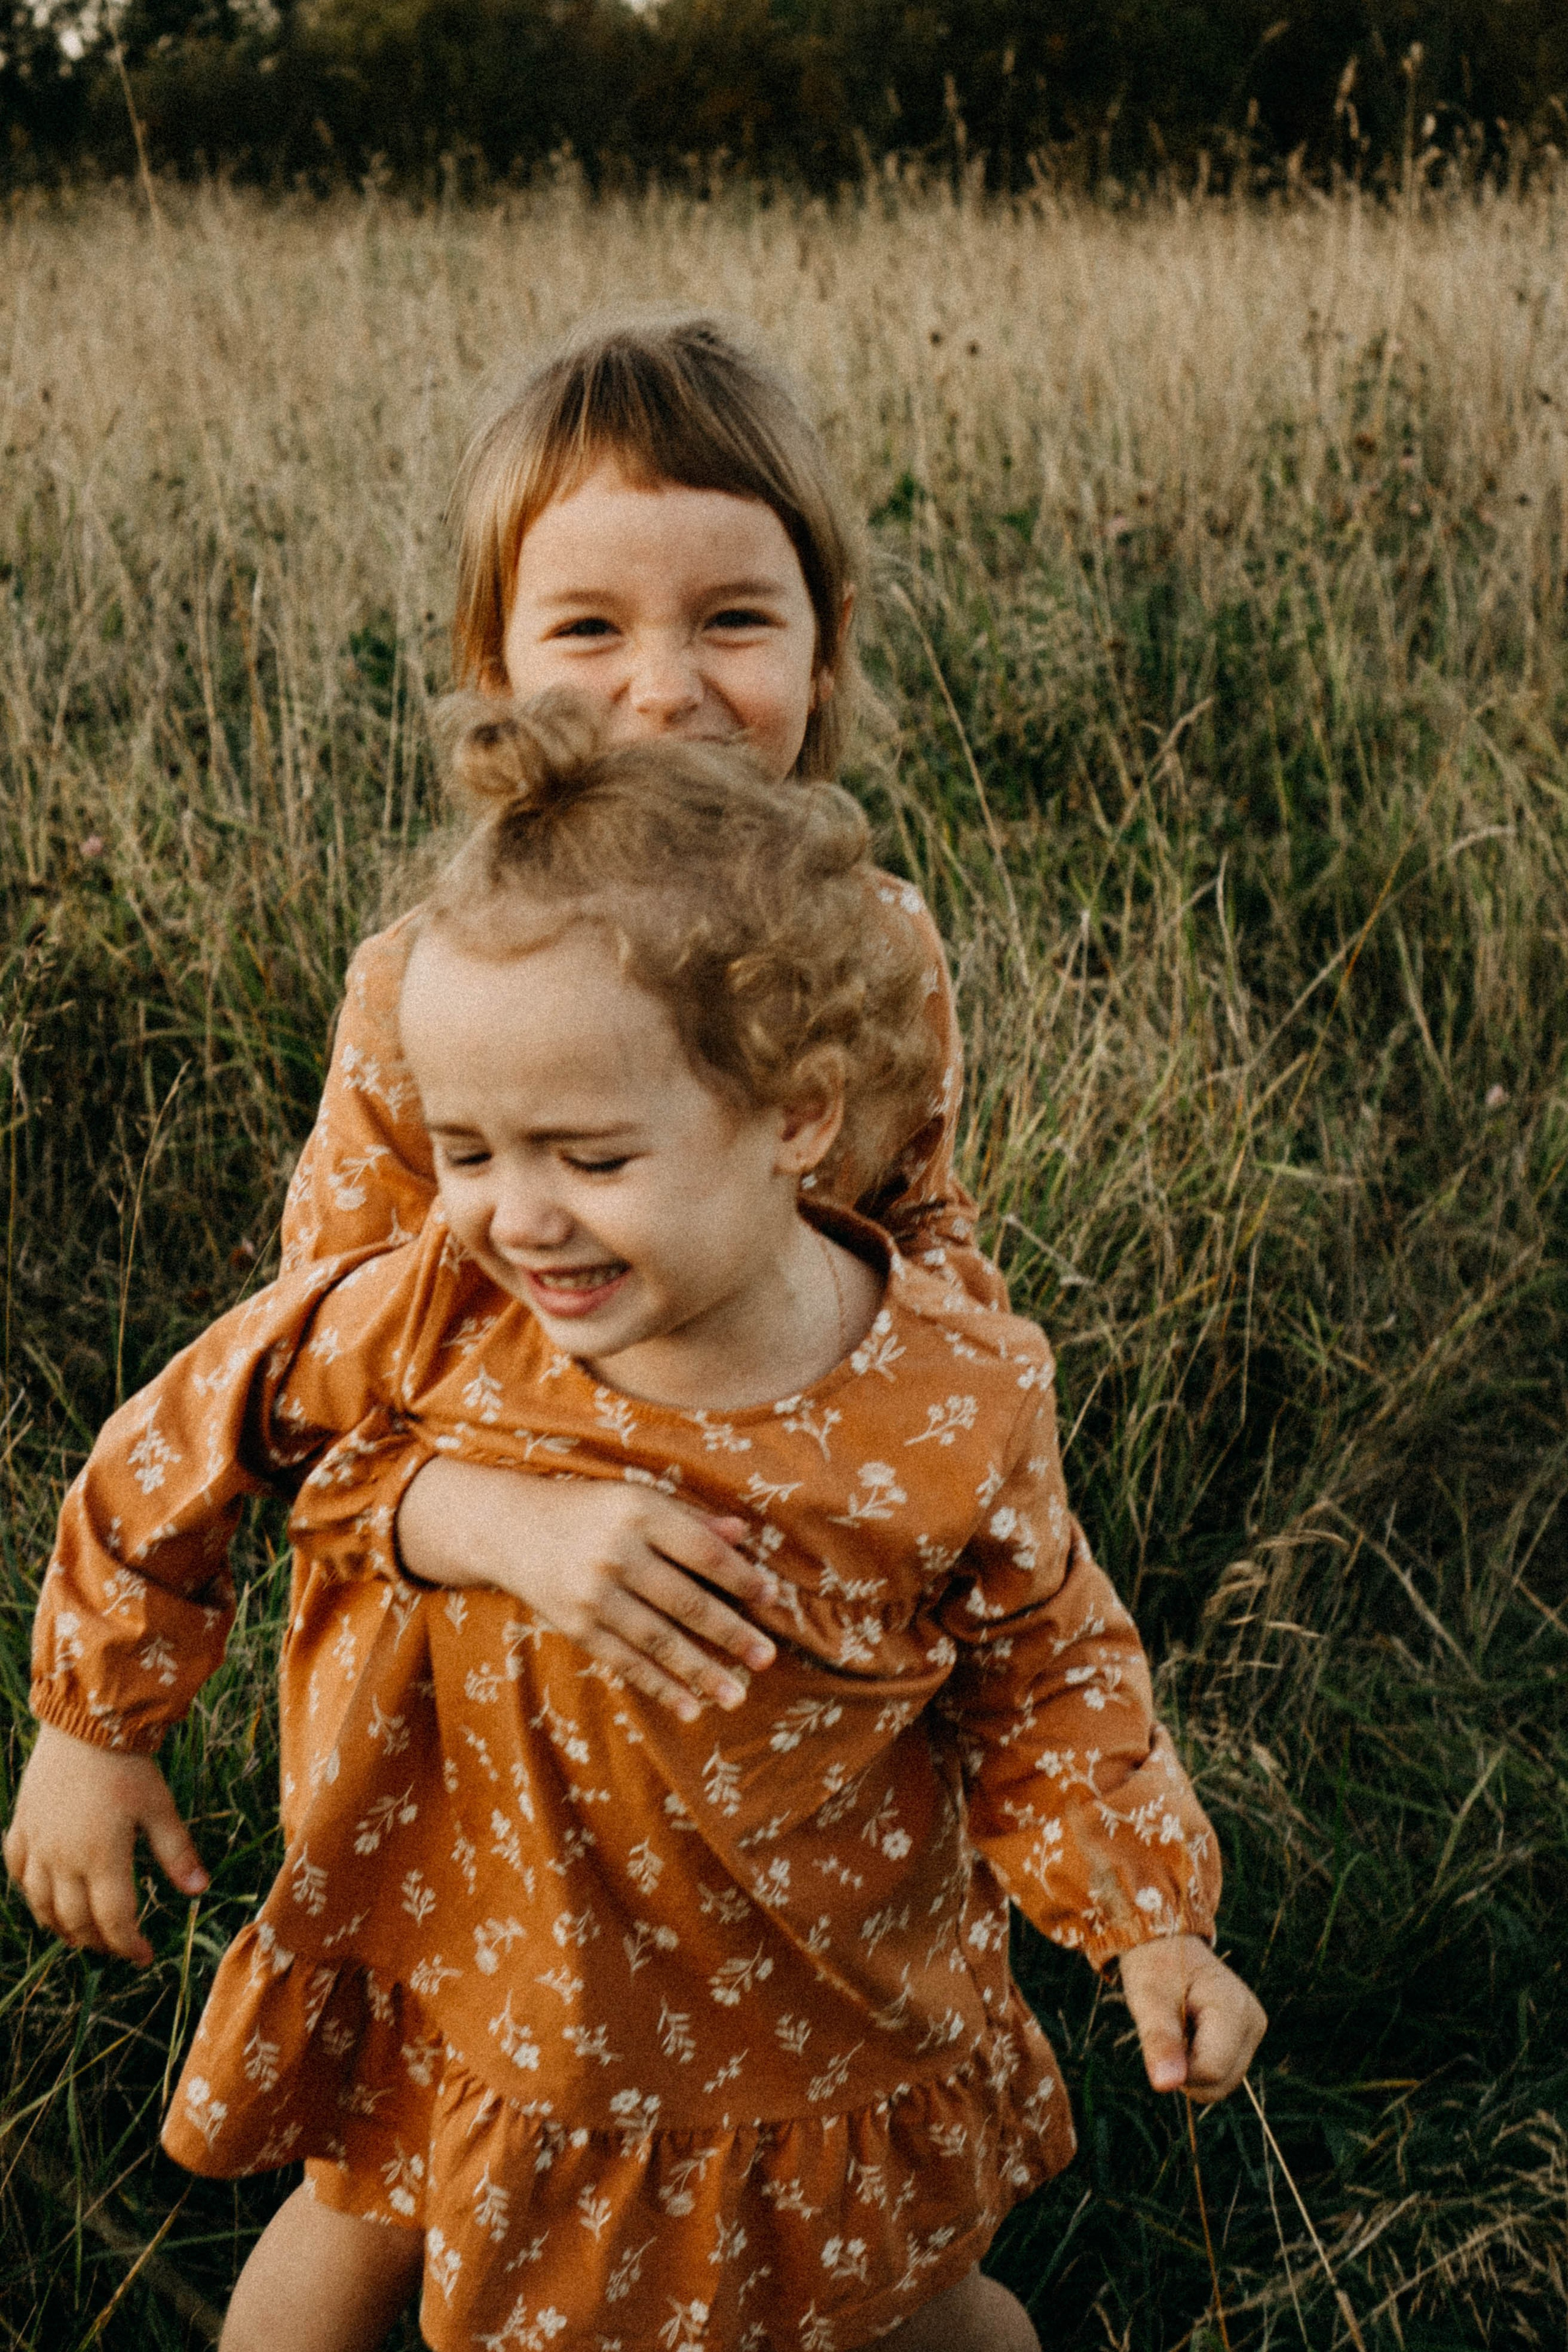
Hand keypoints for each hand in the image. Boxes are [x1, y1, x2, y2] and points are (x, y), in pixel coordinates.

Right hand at [4, 1720, 208, 1965]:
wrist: (83, 1723)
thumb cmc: (127, 1765)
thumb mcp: (159, 1807)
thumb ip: (176, 1852)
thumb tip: (200, 1891)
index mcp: (101, 1858)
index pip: (113, 1921)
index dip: (129, 1945)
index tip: (146, 1955)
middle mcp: (63, 1860)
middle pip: (75, 1921)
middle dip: (98, 1941)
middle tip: (117, 1945)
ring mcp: (37, 1845)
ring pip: (41, 1905)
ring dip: (61, 1927)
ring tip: (81, 1935)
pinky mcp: (21, 1827)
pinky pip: (18, 1872)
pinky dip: (31, 1893)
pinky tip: (44, 1898)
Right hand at [397, 1459, 779, 1722]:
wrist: (509, 1527)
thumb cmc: (589, 1510)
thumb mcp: (637, 1498)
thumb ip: (689, 1519)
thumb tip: (742, 1534)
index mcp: (640, 1512)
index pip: (702, 1552)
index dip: (741, 1577)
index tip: (772, 1599)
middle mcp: (618, 1553)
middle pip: (686, 1601)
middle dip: (731, 1633)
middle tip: (766, 1658)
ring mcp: (594, 1593)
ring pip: (659, 1640)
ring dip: (701, 1671)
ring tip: (737, 1695)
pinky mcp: (576, 1626)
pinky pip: (626, 1661)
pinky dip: (659, 1686)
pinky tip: (690, 1707)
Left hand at [1118, 1933, 1265, 2103]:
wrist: (1168, 1947)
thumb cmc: (1155, 1969)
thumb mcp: (1147, 2000)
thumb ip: (1159, 2040)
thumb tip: (1166, 2086)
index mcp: (1234, 2007)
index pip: (1211, 2070)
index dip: (1179, 2066)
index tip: (1164, 2032)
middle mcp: (1253, 2021)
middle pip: (1220, 2084)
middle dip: (1187, 2070)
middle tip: (1172, 2030)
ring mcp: (1254, 2031)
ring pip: (1223, 2084)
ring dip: (1193, 2068)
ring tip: (1182, 2029)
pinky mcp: (1248, 2038)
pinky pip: (1224, 2074)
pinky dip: (1202, 2064)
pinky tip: (1192, 2035)